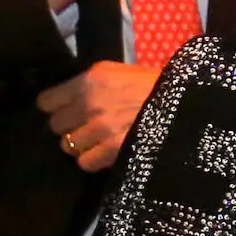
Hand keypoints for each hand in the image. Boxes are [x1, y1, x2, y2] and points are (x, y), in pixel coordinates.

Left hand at [37, 62, 161, 172]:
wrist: (189, 102)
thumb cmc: (157, 85)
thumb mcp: (122, 74)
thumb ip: (93, 85)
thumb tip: (69, 101)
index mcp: (91, 79)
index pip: (46, 101)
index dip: (56, 109)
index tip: (68, 112)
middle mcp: (90, 102)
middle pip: (56, 125)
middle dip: (70, 128)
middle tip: (87, 129)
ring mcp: (101, 127)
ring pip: (69, 146)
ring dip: (83, 146)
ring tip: (101, 142)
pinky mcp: (113, 148)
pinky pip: (85, 162)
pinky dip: (95, 161)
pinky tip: (109, 153)